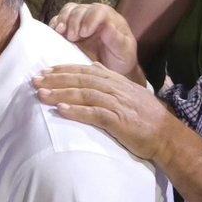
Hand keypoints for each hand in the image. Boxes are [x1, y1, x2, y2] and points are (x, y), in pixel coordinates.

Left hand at [32, 63, 175, 162]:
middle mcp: (115, 89)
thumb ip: (111, 78)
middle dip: (56, 79)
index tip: (44, 70)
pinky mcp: (119, 121)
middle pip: (81, 80)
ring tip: (41, 94)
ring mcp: (117, 104)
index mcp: (116, 81)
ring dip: (61, 94)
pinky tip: (62, 111)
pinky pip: (95, 114)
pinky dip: (77, 112)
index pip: (85, 71)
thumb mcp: (129, 92)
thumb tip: (94, 66)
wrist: (167, 135)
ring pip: (85, 94)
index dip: (63, 70)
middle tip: (34, 80)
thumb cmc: (146, 117)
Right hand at [47, 3, 139, 76]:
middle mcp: (93, 15)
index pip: (98, 10)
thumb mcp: (124, 52)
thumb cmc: (121, 59)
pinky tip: (54, 33)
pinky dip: (54, 24)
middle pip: (80, 9)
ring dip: (62, 20)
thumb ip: (117, 40)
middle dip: (74, 22)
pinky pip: (59, 20)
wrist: (111, 69)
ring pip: (69, 11)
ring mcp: (80, 21)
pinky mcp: (69, 28)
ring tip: (60, 32)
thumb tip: (107, 26)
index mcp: (109, 17)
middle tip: (72, 37)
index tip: (84, 33)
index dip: (89, 19)